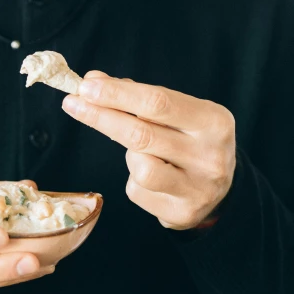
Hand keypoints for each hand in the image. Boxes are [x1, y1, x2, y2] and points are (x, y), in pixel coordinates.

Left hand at [62, 71, 236, 230]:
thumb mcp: (176, 112)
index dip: (117, 94)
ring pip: (139, 167)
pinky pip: (138, 191)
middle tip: (72, 103)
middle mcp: (211, 156)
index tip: (86, 85)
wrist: (221, 189)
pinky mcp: (182, 213)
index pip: (157, 102)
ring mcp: (198, 188)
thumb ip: (137, 95)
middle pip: (142, 133)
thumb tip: (93, 80)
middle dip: (101, 116)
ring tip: (138, 150)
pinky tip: (150, 176)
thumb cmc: (189, 138)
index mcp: (214, 121)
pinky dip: (133, 179)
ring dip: (127, 153)